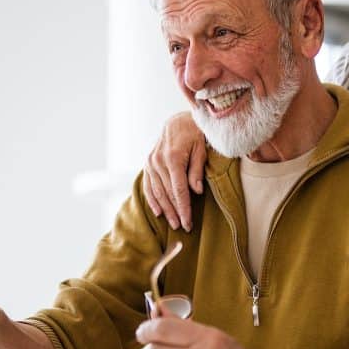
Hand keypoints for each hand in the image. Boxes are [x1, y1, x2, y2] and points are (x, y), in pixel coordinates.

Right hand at [143, 112, 206, 231]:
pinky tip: (158, 212)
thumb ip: (197, 170)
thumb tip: (196, 191)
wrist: (178, 121)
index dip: (184, 208)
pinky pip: (148, 185)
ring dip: (165, 209)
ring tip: (173, 223)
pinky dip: (152, 200)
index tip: (189, 222)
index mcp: (173, 158)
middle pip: (167, 193)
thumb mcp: (201, 149)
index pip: (178, 190)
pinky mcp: (148, 163)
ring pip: (157, 192)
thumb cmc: (194, 134)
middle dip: (175, 212)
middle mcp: (158, 161)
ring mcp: (151, 163)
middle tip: (183, 227)